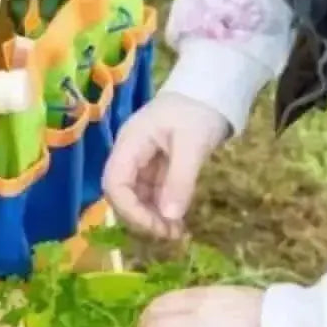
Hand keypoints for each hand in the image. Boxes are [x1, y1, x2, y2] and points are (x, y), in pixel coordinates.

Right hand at [103, 93, 229, 238]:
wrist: (211, 91)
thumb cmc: (199, 111)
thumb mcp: (193, 144)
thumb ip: (180, 180)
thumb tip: (169, 217)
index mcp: (130, 143)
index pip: (114, 183)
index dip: (130, 210)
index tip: (156, 226)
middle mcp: (130, 154)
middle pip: (122, 194)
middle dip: (142, 218)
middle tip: (170, 235)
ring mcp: (141, 161)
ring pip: (137, 198)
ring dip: (153, 218)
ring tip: (177, 233)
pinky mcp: (155, 167)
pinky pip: (152, 194)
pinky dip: (163, 209)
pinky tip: (178, 222)